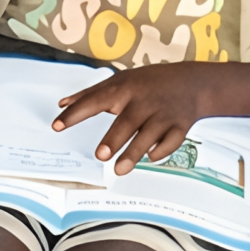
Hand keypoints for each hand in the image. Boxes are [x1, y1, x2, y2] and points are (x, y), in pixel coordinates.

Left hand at [54, 62, 215, 171]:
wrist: (193, 82)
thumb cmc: (150, 83)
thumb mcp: (121, 81)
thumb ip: (91, 94)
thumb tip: (61, 105)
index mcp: (124, 89)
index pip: (96, 100)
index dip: (75, 113)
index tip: (56, 125)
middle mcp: (143, 102)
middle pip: (127, 121)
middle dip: (114, 138)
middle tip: (100, 154)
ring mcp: (163, 114)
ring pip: (149, 134)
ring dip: (134, 152)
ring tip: (119, 169)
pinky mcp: (180, 125)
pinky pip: (172, 140)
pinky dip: (162, 150)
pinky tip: (151, 156)